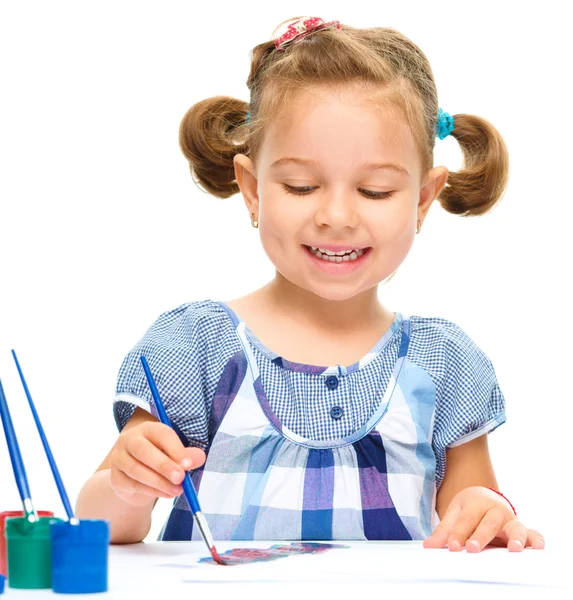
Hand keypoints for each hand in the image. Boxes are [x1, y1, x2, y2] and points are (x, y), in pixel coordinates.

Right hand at [108, 421, 205, 506]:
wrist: (136, 479)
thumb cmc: (159, 460)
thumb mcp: (175, 455)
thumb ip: (187, 456)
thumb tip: (199, 457)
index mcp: (148, 429)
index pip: (161, 434)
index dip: (175, 449)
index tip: (188, 464)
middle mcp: (129, 440)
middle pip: (144, 450)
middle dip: (164, 465)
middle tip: (180, 477)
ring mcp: (119, 458)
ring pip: (136, 469)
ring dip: (159, 482)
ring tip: (177, 490)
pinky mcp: (115, 478)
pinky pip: (132, 485)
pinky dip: (151, 491)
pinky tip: (166, 494)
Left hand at [423, 486, 544, 551]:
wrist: (485, 496)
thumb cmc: (469, 508)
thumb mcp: (455, 514)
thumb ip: (444, 531)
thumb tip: (429, 546)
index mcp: (476, 504)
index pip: (466, 520)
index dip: (459, 533)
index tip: (452, 546)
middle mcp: (495, 510)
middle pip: (489, 523)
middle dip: (481, 536)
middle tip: (473, 548)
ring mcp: (510, 520)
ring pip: (514, 527)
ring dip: (515, 537)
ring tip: (513, 549)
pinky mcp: (522, 530)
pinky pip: (533, 533)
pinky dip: (536, 539)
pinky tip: (536, 548)